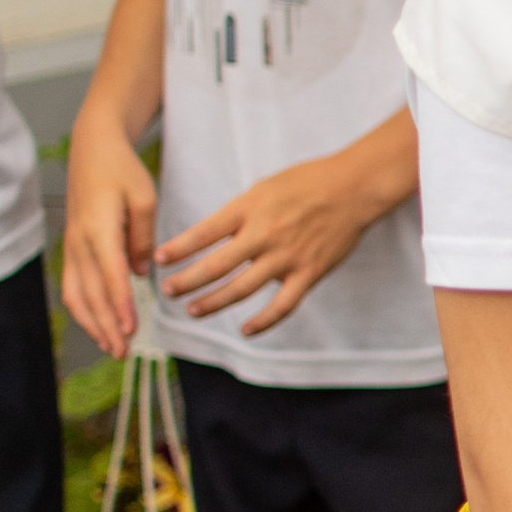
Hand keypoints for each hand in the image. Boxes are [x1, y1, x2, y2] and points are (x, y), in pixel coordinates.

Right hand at [61, 120, 157, 357]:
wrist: (92, 150)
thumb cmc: (121, 171)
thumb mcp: (145, 198)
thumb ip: (143, 238)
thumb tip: (138, 274)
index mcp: (99, 229)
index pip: (111, 275)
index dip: (120, 305)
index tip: (131, 328)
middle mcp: (80, 242)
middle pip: (90, 293)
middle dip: (106, 325)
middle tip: (123, 351)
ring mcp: (72, 246)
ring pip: (76, 294)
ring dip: (93, 323)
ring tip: (111, 346)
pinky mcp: (73, 248)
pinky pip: (74, 285)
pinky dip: (85, 309)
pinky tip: (100, 325)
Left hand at [154, 149, 392, 332]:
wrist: (354, 188)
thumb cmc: (308, 182)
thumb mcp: (264, 186)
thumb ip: (240, 212)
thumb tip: (213, 235)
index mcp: (250, 207)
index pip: (204, 232)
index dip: (178, 249)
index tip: (158, 260)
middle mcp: (264, 234)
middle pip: (216, 266)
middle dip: (186, 281)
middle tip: (167, 290)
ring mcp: (287, 257)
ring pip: (241, 288)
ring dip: (213, 302)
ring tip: (192, 310)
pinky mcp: (309, 273)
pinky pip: (282, 306)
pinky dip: (262, 322)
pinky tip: (245, 330)